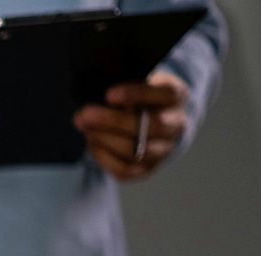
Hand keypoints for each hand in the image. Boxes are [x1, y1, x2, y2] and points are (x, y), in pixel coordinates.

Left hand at [73, 71, 188, 181]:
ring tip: (84, 127)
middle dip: (113, 121)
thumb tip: (99, 101)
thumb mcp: (135, 81)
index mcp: (176, 96)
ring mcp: (164, 150)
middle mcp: (176, 124)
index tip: (109, 94)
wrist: (147, 117)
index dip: (137, 94)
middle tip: (84, 114)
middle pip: (151, 127)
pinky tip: (91, 143)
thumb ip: (124, 89)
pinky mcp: (148, 169)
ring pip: (136, 152)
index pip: (165, 94)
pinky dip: (103, 157)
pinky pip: (124, 170)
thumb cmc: (136, 94)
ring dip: (103, 140)